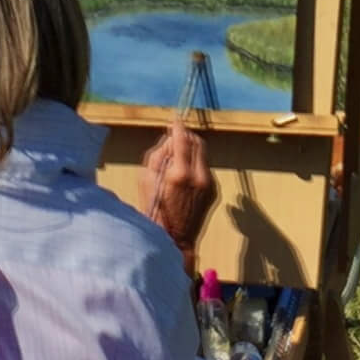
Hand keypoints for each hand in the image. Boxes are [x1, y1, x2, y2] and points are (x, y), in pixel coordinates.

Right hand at [140, 120, 214, 258]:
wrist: (173, 240)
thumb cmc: (153, 211)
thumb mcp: (146, 180)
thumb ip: (158, 155)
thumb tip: (170, 139)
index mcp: (180, 173)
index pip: (182, 139)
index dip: (178, 126)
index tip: (174, 119)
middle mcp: (199, 176)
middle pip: (197, 142)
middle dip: (186, 136)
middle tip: (174, 137)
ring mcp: (209, 184)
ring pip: (203, 154)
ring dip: (191, 149)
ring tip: (177, 158)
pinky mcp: (213, 190)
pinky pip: (204, 168)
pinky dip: (195, 164)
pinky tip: (183, 175)